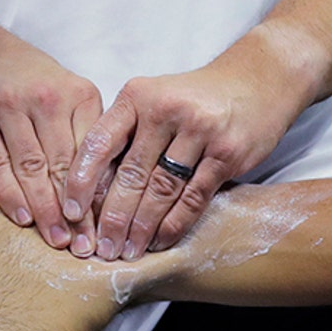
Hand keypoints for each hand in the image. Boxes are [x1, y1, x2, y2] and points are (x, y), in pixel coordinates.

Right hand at [0, 38, 103, 250]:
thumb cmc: (36, 87)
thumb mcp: (71, 99)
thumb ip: (88, 138)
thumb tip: (108, 197)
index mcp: (80, 95)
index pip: (94, 153)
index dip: (99, 194)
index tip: (105, 228)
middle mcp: (46, 97)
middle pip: (64, 164)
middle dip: (75, 211)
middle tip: (83, 246)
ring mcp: (8, 106)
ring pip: (31, 168)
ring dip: (45, 209)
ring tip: (56, 240)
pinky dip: (10, 194)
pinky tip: (23, 218)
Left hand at [66, 24, 319, 259]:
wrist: (260, 78)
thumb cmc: (195, 97)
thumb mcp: (153, 100)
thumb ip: (125, 135)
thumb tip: (90, 192)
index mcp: (137, 96)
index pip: (99, 143)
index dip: (81, 182)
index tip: (71, 214)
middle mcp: (165, 110)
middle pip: (130, 174)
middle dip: (112, 217)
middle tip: (100, 248)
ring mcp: (199, 130)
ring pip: (160, 191)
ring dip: (141, 227)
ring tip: (126, 251)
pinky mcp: (226, 153)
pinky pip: (193, 198)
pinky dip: (173, 225)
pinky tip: (159, 241)